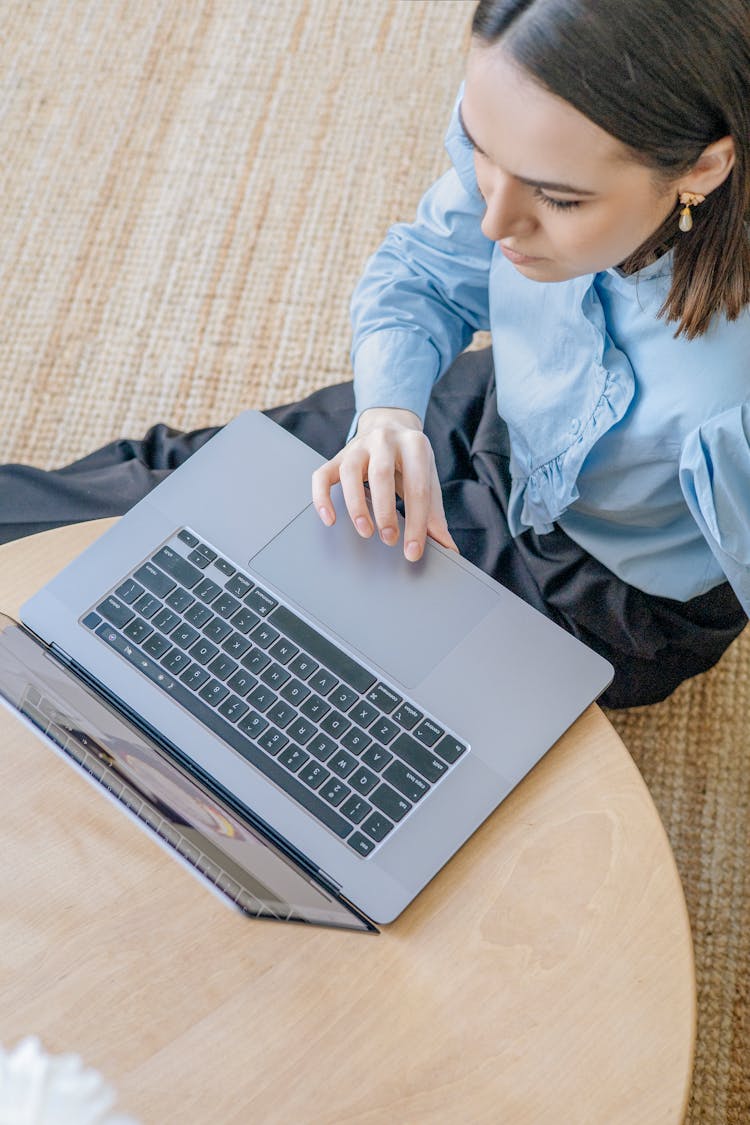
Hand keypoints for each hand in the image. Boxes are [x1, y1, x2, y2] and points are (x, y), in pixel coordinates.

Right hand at [311, 406, 457, 561]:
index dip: (417, 523)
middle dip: (385, 511)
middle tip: (389, 540)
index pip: (417, 487)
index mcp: (414, 444)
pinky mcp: (338, 456)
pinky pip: (322, 476)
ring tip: (365, 531)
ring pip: (349, 473)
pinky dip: (322, 498)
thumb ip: (435, 513)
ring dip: (356, 505)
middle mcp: (384, 440)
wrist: (389, 423)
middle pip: (380, 474)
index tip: (413, 551)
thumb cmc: (410, 458)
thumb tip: (447, 547)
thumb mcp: (428, 478)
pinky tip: (330, 519)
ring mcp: (358, 447)